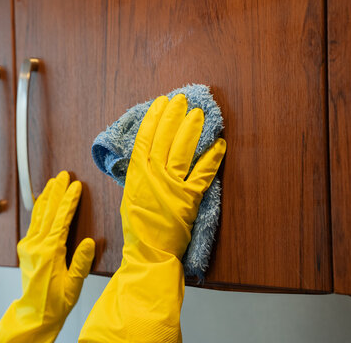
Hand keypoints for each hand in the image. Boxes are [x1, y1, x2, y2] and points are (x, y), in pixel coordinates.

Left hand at [0, 171, 94, 342]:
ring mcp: (28, 245)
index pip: (61, 219)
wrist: (36, 313)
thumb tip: (91, 242)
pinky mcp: (25, 248)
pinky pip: (33, 223)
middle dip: (57, 191)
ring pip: (38, 214)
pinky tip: (41, 201)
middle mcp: (36, 245)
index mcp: (50, 252)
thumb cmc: (56, 301)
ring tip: (53, 182)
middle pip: (48, 211)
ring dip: (47, 196)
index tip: (76, 186)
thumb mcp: (74, 284)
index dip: (70, 200)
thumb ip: (82, 262)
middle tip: (63, 175)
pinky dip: (38, 209)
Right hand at [80, 94, 225, 341]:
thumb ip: (140, 173)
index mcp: (137, 174)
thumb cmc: (138, 226)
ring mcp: (172, 187)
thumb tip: (148, 154)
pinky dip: (212, 157)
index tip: (161, 103)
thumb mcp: (131, 194)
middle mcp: (153, 176)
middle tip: (182, 99)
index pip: (145, 138)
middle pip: (164, 139)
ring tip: (198, 114)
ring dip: (191, 130)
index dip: (154, 118)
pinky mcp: (189, 199)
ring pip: (182, 151)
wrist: (148, 252)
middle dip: (173, 116)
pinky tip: (219, 143)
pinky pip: (203, 173)